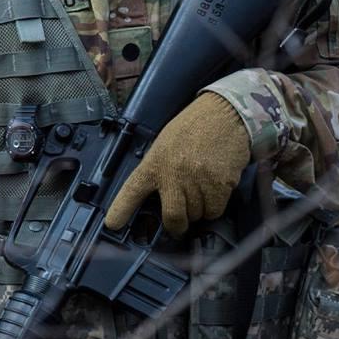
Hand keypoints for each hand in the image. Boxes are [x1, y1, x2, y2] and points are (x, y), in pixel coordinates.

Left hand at [104, 92, 250, 236]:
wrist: (224, 113)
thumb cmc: (194, 126)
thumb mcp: (165, 143)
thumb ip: (159, 168)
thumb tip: (158, 195)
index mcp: (156, 162)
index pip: (132, 190)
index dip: (120, 210)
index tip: (113, 224)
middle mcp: (174, 174)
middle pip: (172, 217)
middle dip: (176, 226)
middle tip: (179, 224)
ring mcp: (197, 180)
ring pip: (196, 215)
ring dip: (198, 211)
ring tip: (201, 190)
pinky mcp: (219, 185)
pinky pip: (214, 211)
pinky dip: (214, 207)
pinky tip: (213, 190)